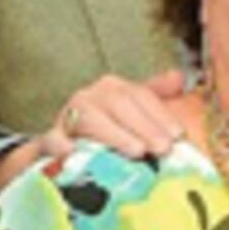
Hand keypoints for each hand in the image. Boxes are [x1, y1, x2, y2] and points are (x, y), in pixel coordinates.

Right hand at [45, 68, 194, 164]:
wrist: (65, 151)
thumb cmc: (109, 133)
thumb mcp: (135, 115)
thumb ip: (156, 97)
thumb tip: (178, 77)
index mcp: (113, 89)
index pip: (140, 95)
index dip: (161, 114)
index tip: (178, 135)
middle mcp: (90, 97)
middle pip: (119, 104)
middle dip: (144, 126)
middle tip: (164, 148)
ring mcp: (67, 117)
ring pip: (90, 118)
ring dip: (115, 135)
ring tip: (137, 151)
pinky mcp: (50, 140)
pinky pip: (52, 140)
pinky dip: (61, 145)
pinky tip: (73, 152)